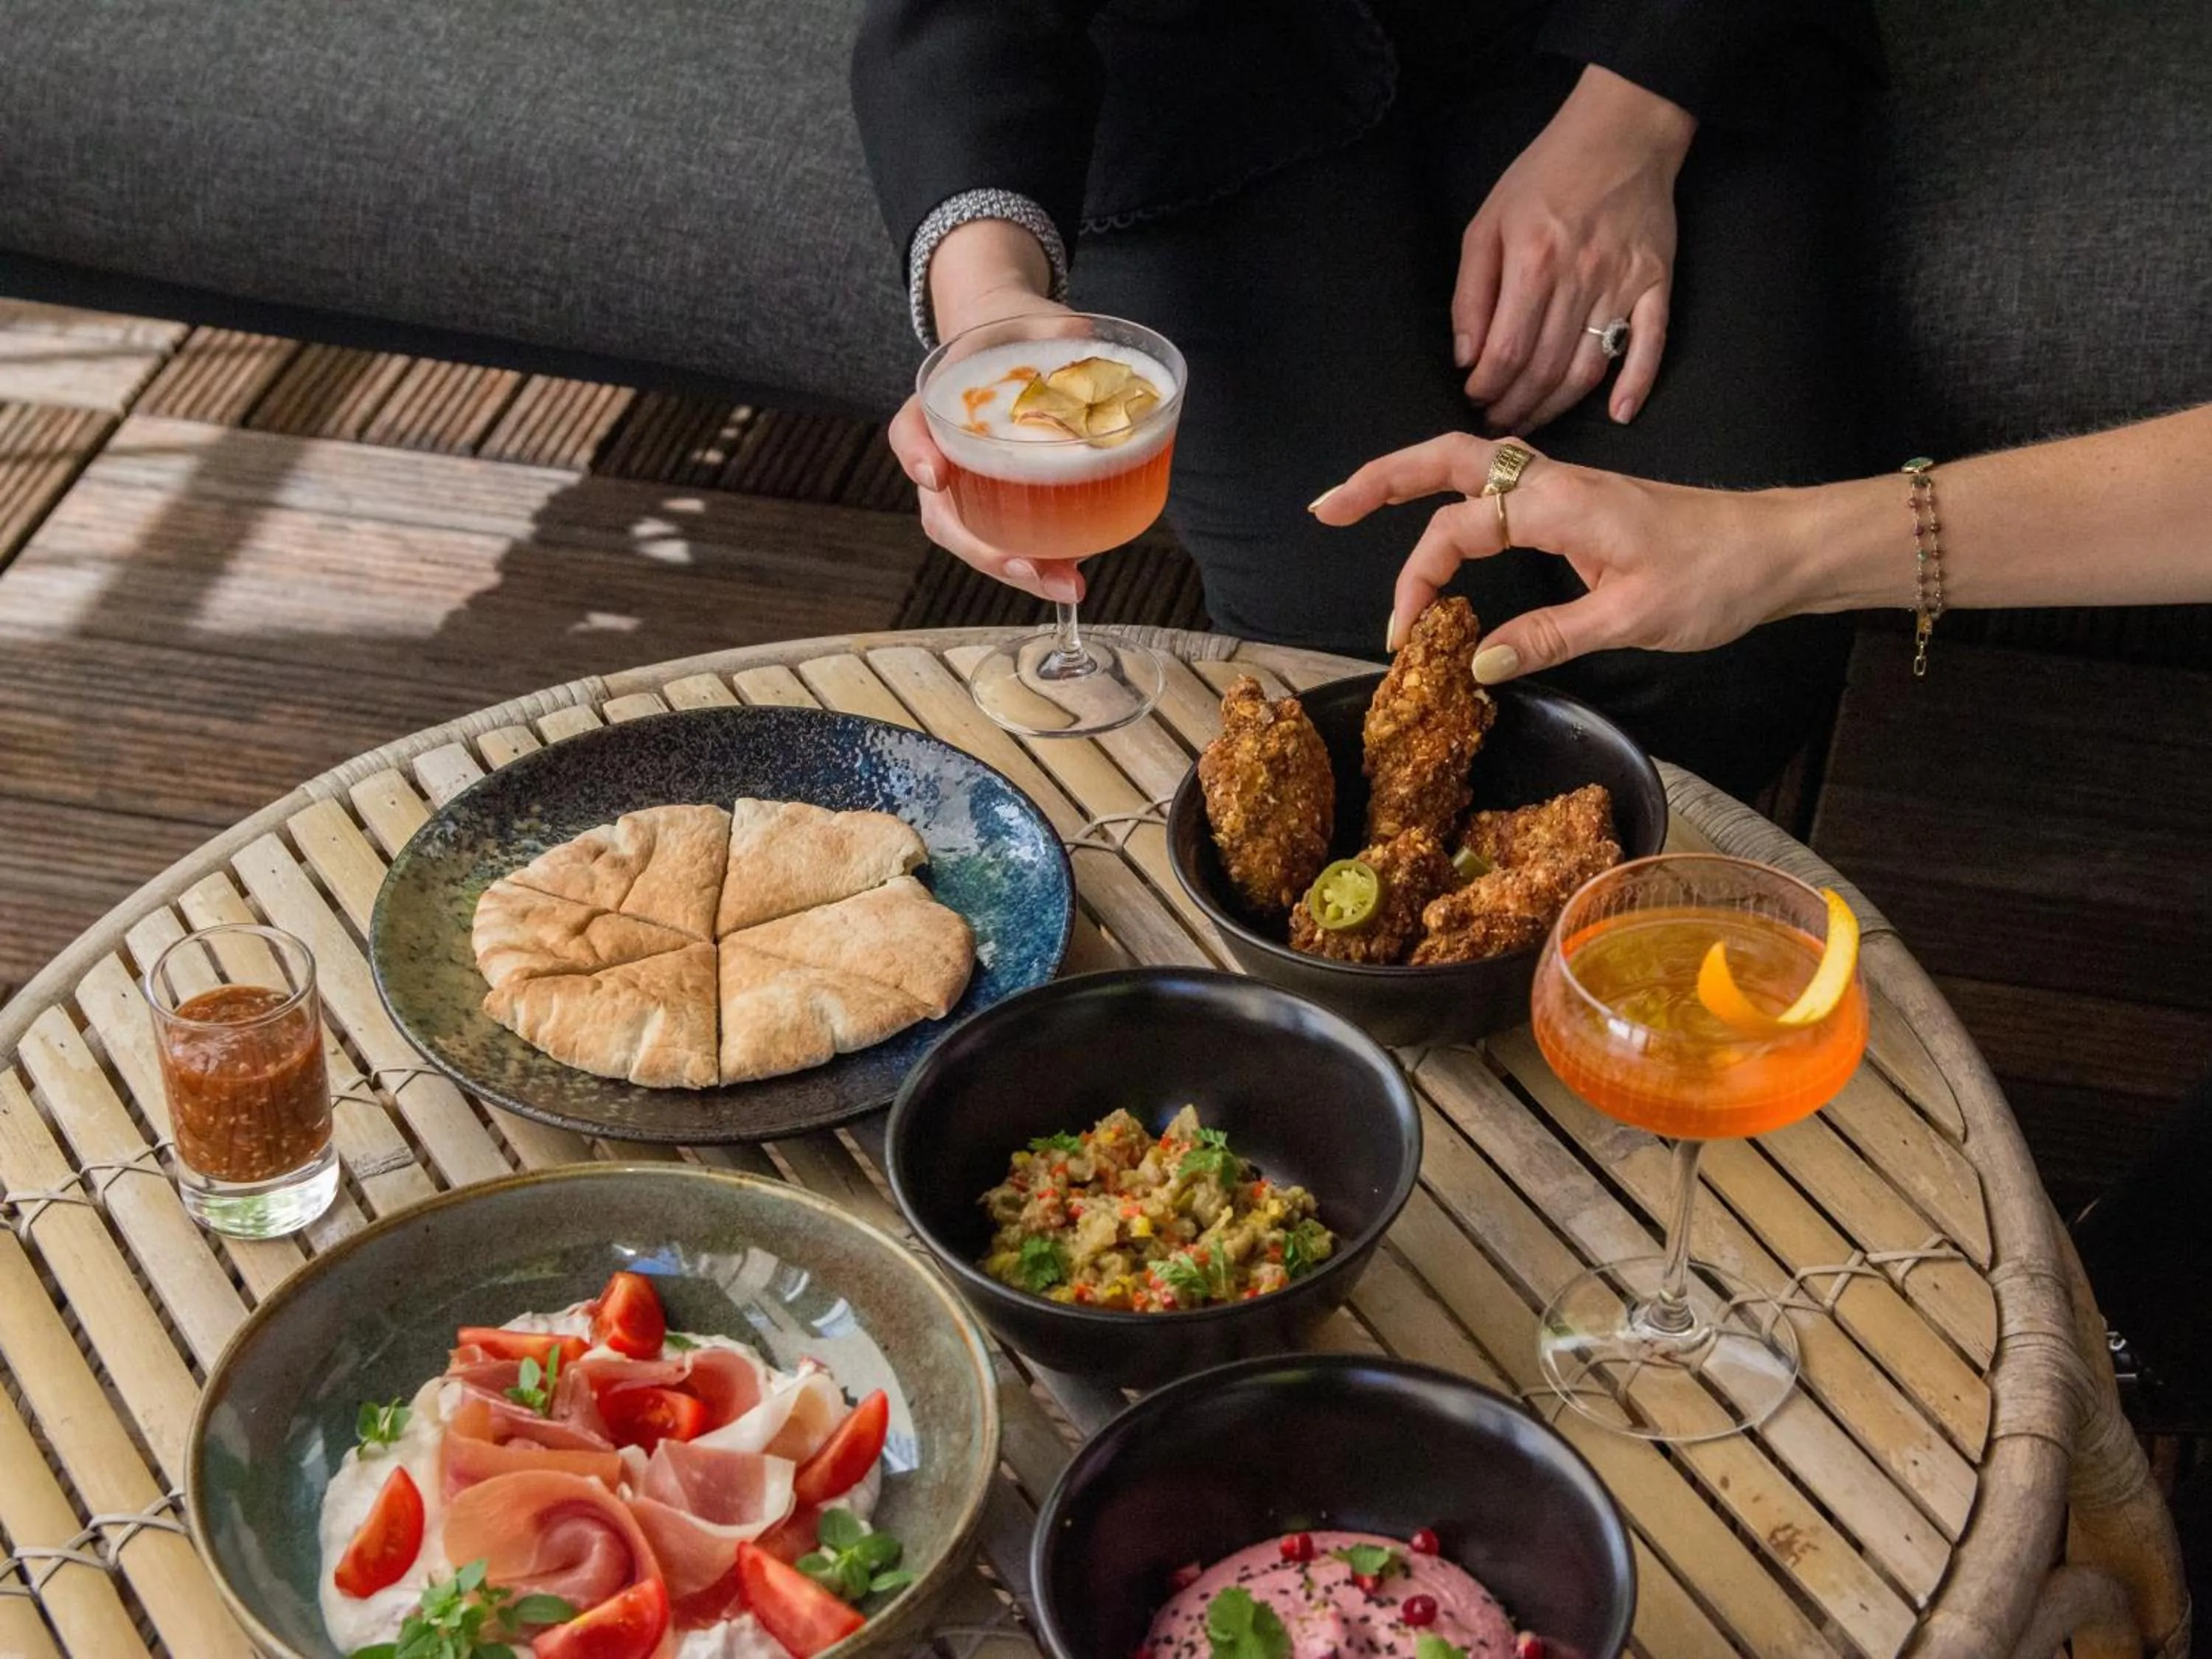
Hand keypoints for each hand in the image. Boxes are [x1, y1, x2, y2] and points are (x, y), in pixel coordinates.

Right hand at [888, 221, 1086, 603]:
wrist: (1015, 347)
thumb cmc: (1016, 336)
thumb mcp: (1031, 322)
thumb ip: (1052, 329)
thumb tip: (1075, 336)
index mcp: (939, 406)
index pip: (910, 430)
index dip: (916, 454)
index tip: (935, 475)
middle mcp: (946, 456)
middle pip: (944, 515)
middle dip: (985, 551)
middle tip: (1027, 568)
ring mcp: (972, 488)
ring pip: (977, 541)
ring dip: (1018, 571)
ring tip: (1065, 586)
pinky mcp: (1006, 503)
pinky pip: (1012, 542)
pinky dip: (1041, 564)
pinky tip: (1074, 576)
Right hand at [1312, 433, 1813, 679]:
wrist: (1780, 548)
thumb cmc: (1718, 576)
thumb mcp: (1633, 619)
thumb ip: (1549, 637)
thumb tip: (1476, 662)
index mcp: (1560, 503)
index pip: (1457, 528)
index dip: (1417, 580)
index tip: (1407, 637)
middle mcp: (1554, 484)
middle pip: (1446, 460)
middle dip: (1381, 479)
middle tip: (1326, 509)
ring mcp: (1566, 491)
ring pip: (1471, 468)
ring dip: (1412, 482)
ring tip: (1360, 506)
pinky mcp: (1579, 507)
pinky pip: (1500, 491)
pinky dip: (1455, 502)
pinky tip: (1445, 531)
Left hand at [1453, 67, 1693, 433]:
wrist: (1622, 133)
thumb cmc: (1545, 176)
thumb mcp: (1488, 223)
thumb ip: (1471, 292)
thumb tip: (1465, 356)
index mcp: (1533, 262)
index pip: (1506, 350)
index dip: (1487, 385)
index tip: (1474, 397)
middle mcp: (1580, 278)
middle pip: (1544, 369)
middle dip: (1515, 406)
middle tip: (1498, 423)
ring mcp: (1623, 284)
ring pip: (1588, 368)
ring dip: (1557, 407)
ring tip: (1532, 422)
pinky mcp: (1656, 283)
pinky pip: (1650, 344)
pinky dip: (1637, 383)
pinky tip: (1619, 414)